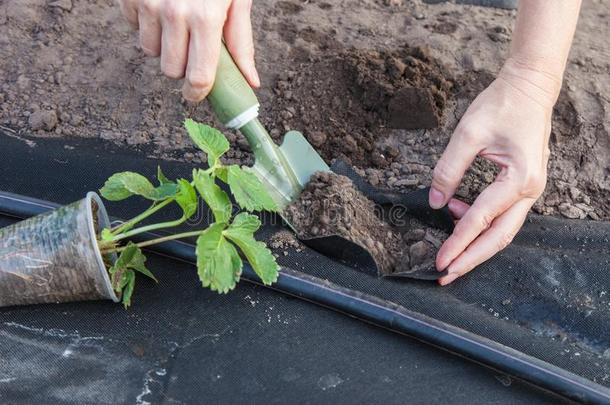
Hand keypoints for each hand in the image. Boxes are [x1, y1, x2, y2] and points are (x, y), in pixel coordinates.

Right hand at [118, 0, 259, 101]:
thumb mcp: (237, 0)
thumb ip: (241, 43)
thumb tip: (250, 81)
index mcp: (206, 19)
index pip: (198, 77)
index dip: (197, 93)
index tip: (197, 95)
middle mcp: (174, 14)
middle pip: (170, 70)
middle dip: (182, 67)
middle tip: (192, 50)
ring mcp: (148, 4)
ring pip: (150, 51)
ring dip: (163, 45)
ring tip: (177, 24)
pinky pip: (133, 27)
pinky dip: (146, 23)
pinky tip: (160, 6)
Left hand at [429, 58, 560, 284]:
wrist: (529, 86)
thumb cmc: (502, 104)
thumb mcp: (468, 134)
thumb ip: (448, 170)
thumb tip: (435, 203)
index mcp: (520, 180)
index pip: (480, 220)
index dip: (457, 243)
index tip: (439, 261)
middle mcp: (530, 191)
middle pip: (499, 237)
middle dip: (471, 258)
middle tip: (446, 275)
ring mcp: (529, 189)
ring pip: (502, 229)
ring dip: (475, 243)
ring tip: (448, 249)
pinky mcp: (522, 185)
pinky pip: (501, 213)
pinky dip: (479, 221)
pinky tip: (457, 212)